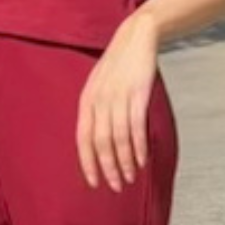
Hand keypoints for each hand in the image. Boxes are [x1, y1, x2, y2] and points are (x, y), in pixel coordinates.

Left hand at [77, 12, 159, 190]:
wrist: (136, 37)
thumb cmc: (119, 66)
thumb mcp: (99, 86)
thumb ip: (97, 110)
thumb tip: (98, 141)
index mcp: (86, 101)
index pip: (83, 139)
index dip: (87, 163)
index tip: (94, 183)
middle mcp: (99, 101)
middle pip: (101, 143)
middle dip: (108, 168)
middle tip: (116, 186)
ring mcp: (118, 97)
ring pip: (118, 138)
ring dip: (124, 161)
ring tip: (130, 177)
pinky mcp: (137, 94)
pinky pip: (136, 126)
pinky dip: (138, 146)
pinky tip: (142, 160)